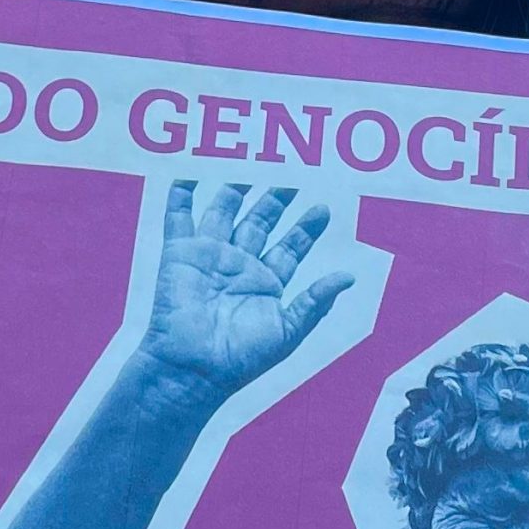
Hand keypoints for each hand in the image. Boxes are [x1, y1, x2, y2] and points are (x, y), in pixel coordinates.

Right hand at [134, 181, 352, 398]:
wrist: (192, 367)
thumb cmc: (241, 357)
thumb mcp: (288, 330)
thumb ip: (316, 301)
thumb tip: (349, 277)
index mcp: (265, 283)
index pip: (291, 246)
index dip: (306, 227)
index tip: (323, 206)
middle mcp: (238, 265)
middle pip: (260, 221)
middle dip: (276, 197)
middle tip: (292, 170)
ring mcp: (209, 257)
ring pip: (225, 211)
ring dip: (236, 187)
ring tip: (250, 160)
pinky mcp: (179, 253)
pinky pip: (179, 217)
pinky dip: (182, 194)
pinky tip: (190, 171)